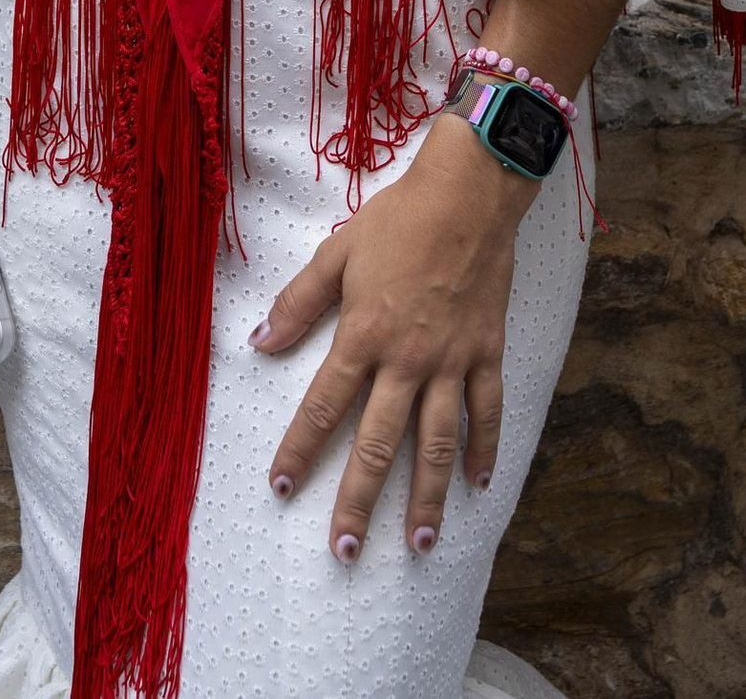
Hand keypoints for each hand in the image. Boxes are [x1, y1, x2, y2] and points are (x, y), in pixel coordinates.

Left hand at [252, 113, 536, 560]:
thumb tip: (259, 343)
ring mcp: (452, 361)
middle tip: (345, 551)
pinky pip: (486, 412)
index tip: (281, 488)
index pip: (324, 405)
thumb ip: (298, 302)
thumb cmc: (397, 219)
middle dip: (359, 500)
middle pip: (378, 443)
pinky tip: (478, 485)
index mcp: (364, 335)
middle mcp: (407, 360)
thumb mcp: (338, 252)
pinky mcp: (487, 353)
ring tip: (418, 543)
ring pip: (436, 443)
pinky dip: (485, 449)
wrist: (468, 195)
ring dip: (426, 496)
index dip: (300, 449)